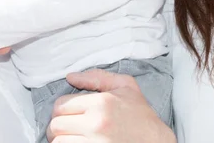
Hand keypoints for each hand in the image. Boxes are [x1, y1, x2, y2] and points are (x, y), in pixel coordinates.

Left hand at [47, 69, 175, 142]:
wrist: (157, 141)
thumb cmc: (141, 114)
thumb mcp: (125, 86)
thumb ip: (96, 77)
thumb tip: (70, 77)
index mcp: (101, 103)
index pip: (61, 105)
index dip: (61, 108)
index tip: (68, 113)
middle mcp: (96, 124)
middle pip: (56, 124)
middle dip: (58, 125)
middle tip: (66, 126)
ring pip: (59, 141)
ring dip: (61, 139)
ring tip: (70, 136)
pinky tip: (77, 142)